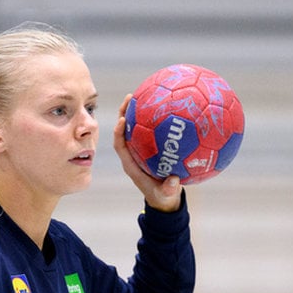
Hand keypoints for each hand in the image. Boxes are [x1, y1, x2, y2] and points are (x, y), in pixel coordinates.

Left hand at [113, 94, 182, 212]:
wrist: (164, 199)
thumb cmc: (163, 196)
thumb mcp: (167, 194)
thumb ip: (169, 189)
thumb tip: (174, 181)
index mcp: (131, 164)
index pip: (119, 145)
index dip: (119, 132)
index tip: (122, 119)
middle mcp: (133, 155)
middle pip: (124, 131)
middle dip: (124, 113)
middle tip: (130, 97)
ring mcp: (140, 151)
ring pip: (135, 128)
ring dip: (136, 111)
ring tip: (141, 94)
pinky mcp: (149, 148)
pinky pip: (148, 130)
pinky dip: (152, 118)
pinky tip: (162, 105)